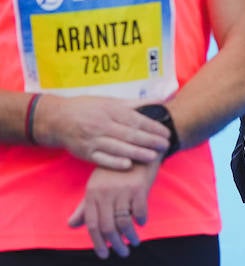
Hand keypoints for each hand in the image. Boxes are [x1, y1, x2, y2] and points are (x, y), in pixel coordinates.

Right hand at [34, 94, 169, 168]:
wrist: (57, 119)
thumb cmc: (88, 108)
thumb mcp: (110, 101)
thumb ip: (135, 103)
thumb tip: (159, 101)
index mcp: (110, 110)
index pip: (136, 120)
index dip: (153, 127)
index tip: (167, 132)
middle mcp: (101, 125)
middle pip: (130, 134)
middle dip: (150, 141)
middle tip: (165, 145)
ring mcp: (92, 139)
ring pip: (118, 148)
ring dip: (137, 153)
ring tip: (153, 157)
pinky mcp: (84, 152)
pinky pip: (101, 159)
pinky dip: (114, 162)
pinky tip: (128, 165)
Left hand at [67, 160, 158, 258]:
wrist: (138, 150)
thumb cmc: (116, 171)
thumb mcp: (97, 186)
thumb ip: (85, 207)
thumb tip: (72, 225)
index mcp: (92, 193)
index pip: (91, 223)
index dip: (97, 241)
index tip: (103, 254)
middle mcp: (105, 193)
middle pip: (107, 226)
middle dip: (115, 243)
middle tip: (122, 253)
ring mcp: (122, 190)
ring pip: (124, 221)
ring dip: (130, 236)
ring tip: (134, 242)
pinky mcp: (139, 188)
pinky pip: (139, 211)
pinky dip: (141, 220)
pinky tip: (142, 223)